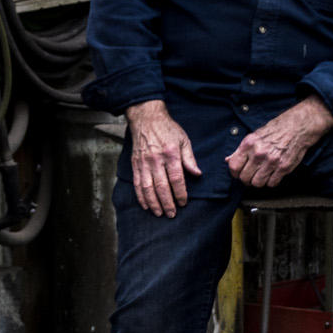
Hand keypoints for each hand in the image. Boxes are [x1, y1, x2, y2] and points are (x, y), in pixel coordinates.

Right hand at [127, 100, 202, 217]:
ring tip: (159, 213)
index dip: (180, 193)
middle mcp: (156, 160)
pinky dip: (140, 196)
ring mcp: (143, 163)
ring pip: (147, 188)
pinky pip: (137, 183)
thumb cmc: (168, 129)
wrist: (146, 119)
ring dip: (153, 203)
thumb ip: (190, 159)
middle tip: (172, 214)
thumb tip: (197, 174)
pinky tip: (145, 205)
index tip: (183, 203)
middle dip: (167, 203)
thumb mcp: (184, 140)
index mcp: (170, 154)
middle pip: (161, 187)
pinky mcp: (135, 164)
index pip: (176, 179)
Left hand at [227, 94, 332, 188]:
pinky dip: (271, 181)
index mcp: (249, 144)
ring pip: (257, 183)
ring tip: (262, 176)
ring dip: (259, 181)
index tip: (239, 173)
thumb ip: (241, 149)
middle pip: (245, 177)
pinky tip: (273, 174)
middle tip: (251, 175)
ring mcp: (272, 161)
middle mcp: (259, 153)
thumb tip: (228, 160)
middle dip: (247, 179)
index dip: (235, 173)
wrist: (299, 126)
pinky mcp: (284, 167)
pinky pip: (272, 183)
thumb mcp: (255, 135)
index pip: (234, 166)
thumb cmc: (277, 129)